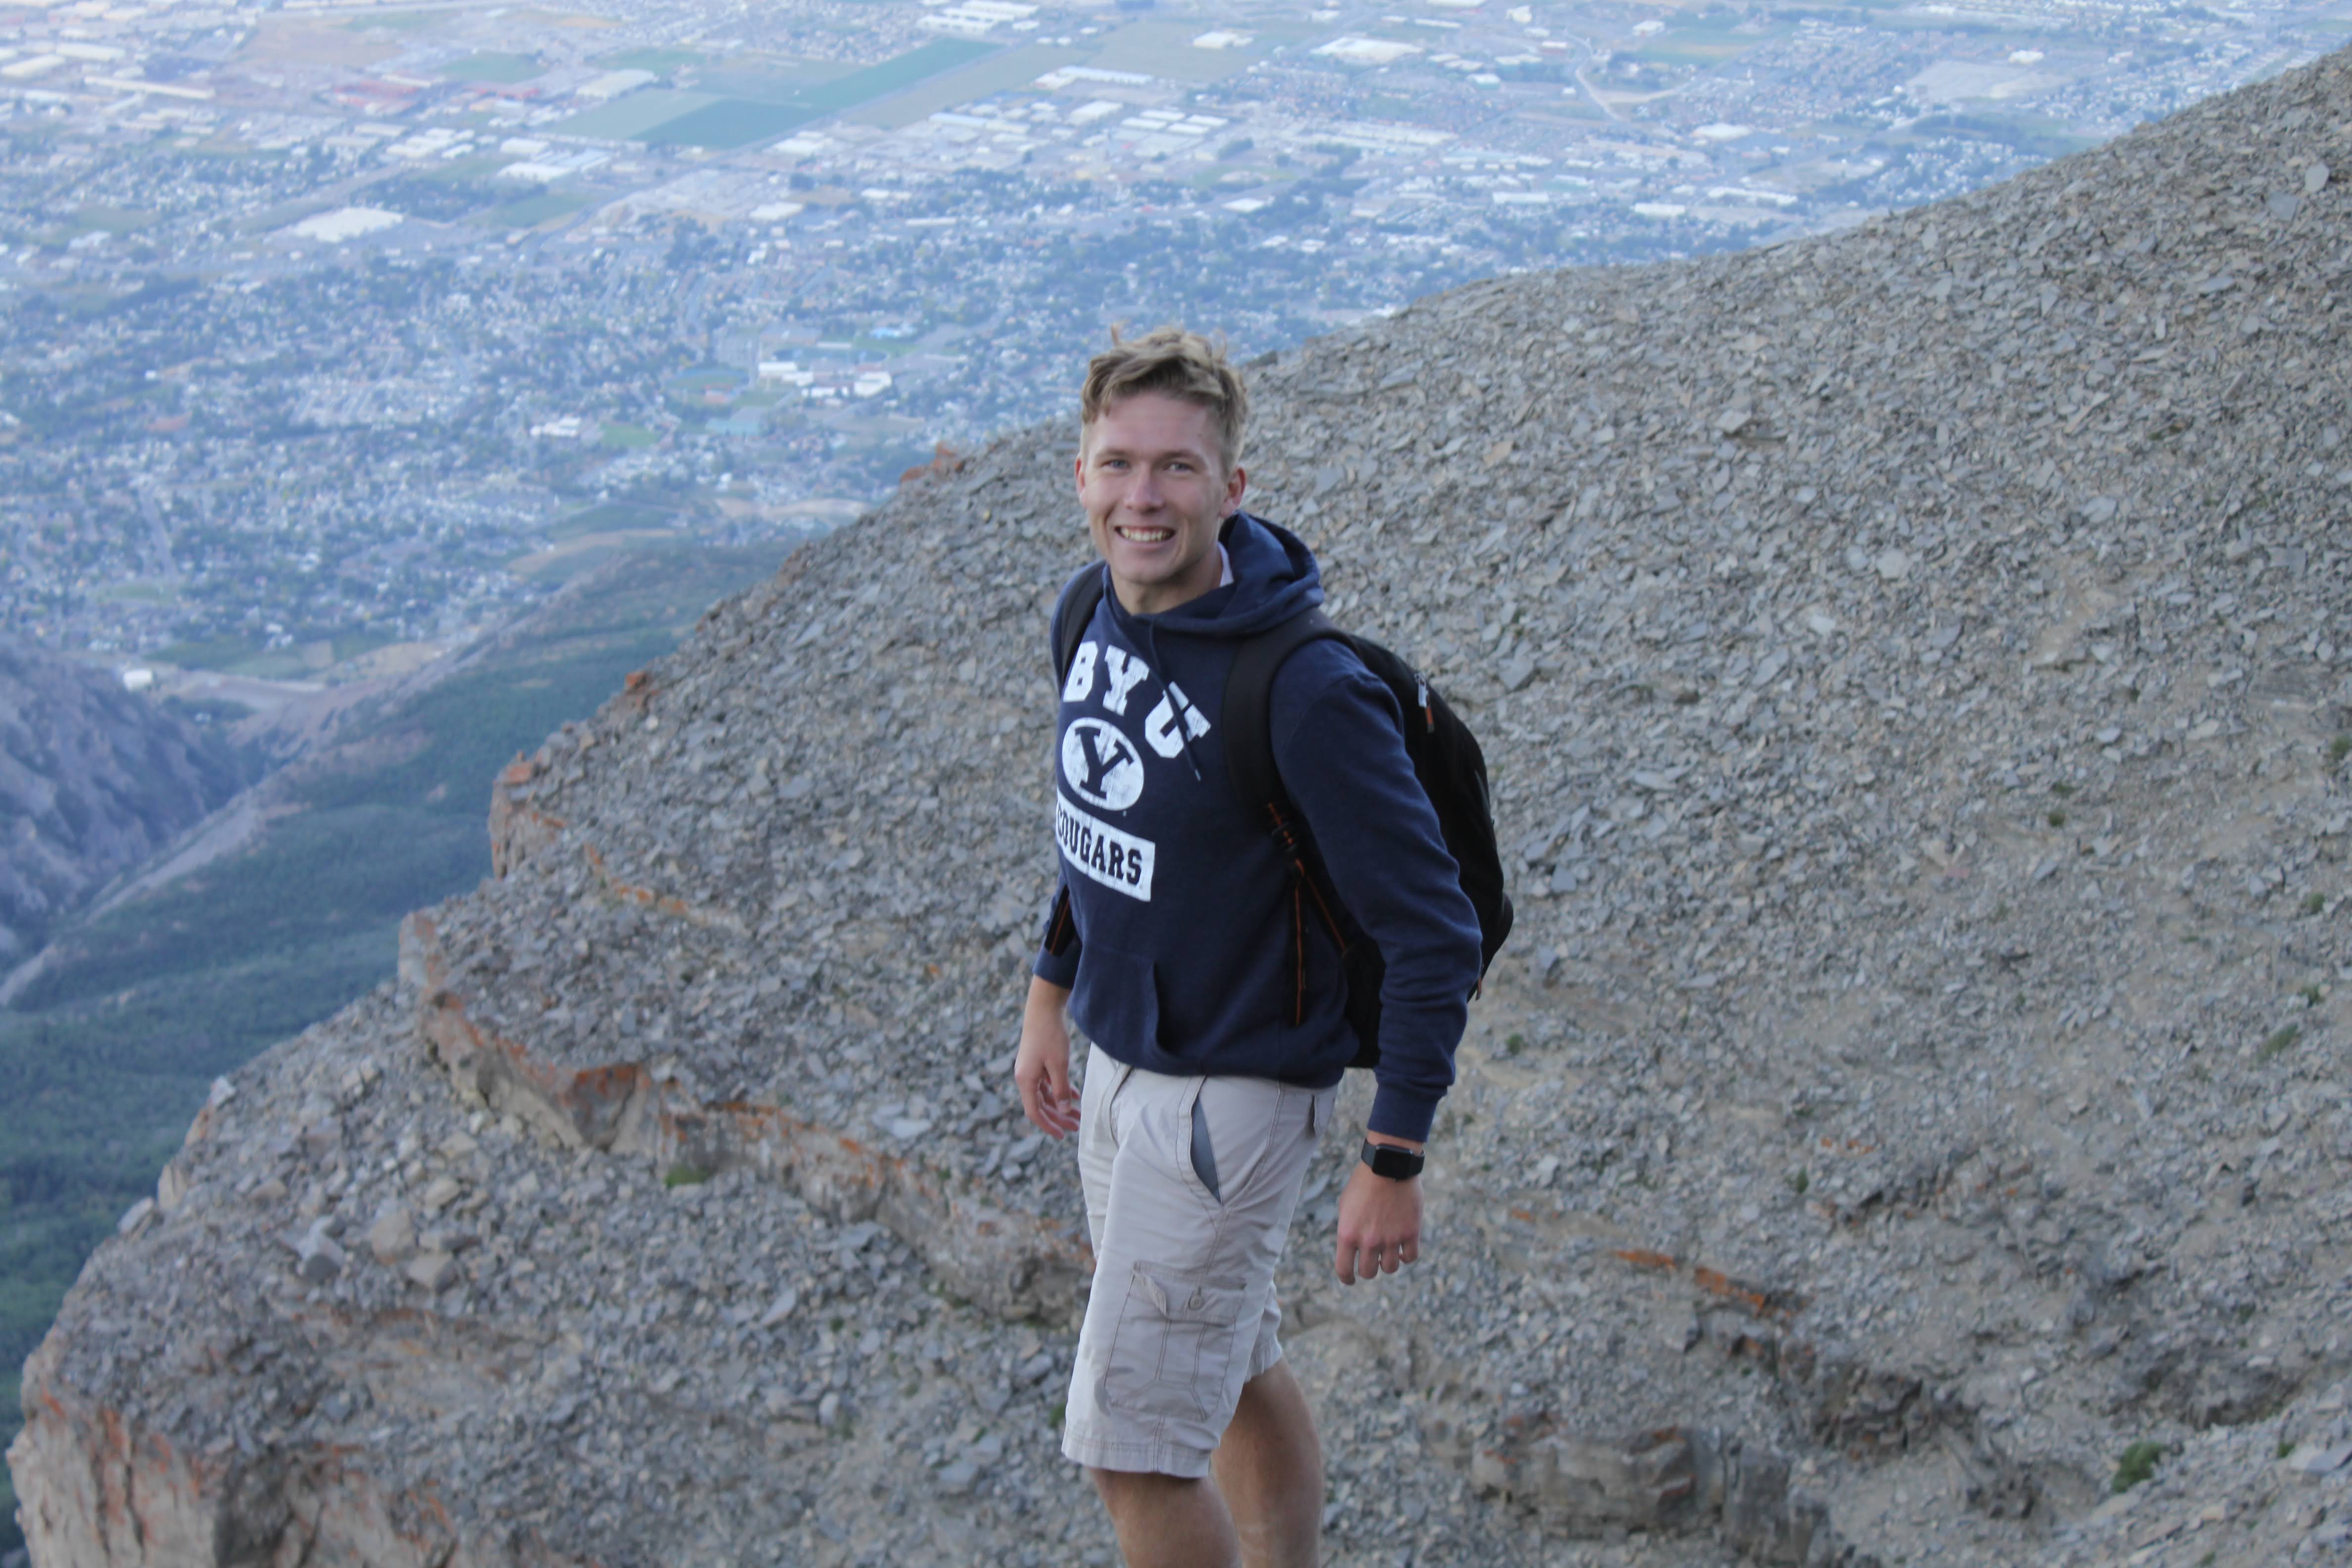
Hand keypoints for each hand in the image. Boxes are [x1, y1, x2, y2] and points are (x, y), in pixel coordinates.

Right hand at [1014, 977, 1078, 1138]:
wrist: (1044, 1008)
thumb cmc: (1050, 1035)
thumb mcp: (1059, 1065)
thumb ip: (1061, 1089)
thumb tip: (1064, 1110)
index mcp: (1025, 1080)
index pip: (1034, 1112)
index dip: (1048, 1125)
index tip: (1062, 1136)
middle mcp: (1025, 1077)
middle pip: (1041, 1105)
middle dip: (1058, 1117)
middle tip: (1076, 1127)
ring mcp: (1030, 1070)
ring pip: (1046, 1095)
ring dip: (1061, 1105)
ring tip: (1079, 1114)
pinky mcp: (1037, 1062)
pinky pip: (1048, 1083)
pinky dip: (1060, 1090)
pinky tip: (1075, 1095)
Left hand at [1334, 1160, 1421, 1284]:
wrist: (1388, 1164)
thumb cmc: (1363, 1183)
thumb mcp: (1345, 1206)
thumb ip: (1348, 1230)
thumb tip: (1352, 1249)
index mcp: (1348, 1234)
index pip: (1344, 1270)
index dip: (1347, 1278)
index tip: (1350, 1280)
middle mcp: (1369, 1240)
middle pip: (1369, 1272)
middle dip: (1369, 1269)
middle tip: (1372, 1261)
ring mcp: (1391, 1238)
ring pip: (1390, 1268)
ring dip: (1387, 1263)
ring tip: (1388, 1253)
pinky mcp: (1410, 1232)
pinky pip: (1410, 1257)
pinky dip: (1406, 1256)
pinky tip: (1403, 1249)